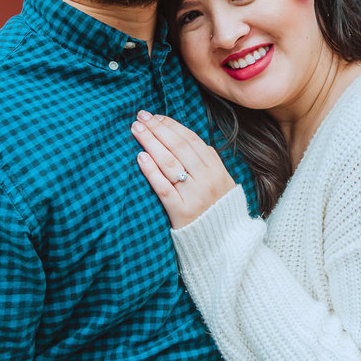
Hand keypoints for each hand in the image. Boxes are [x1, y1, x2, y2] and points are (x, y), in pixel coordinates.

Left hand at [131, 111, 236, 228]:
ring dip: (151, 142)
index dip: (172, 125)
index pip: (191, 140)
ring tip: (136, 129)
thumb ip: (211, 162)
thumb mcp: (223, 183)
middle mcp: (207, 180)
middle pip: (178, 147)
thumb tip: (196, 141)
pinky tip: (140, 157)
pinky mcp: (181, 212)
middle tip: (141, 117)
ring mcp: (194, 195)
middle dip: (158, 129)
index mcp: (217, 170)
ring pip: (170, 163)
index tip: (155, 116)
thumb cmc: (219, 211)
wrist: (224, 245)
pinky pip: (163, 187)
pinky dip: (151, 171)